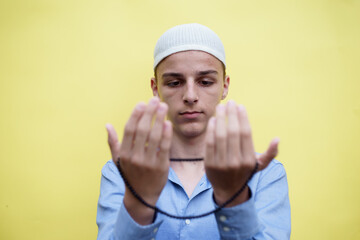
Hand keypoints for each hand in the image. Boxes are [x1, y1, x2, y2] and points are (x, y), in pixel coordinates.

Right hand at [106, 97, 172, 223]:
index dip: (135, 114)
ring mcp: (147, 162)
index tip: (141, 103)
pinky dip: (166, 134)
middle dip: (149, 112)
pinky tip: (168, 123)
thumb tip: (107, 125)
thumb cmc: (131, 175)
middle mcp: (134, 157)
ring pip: (154, 136)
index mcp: (123, 153)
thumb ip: (113, 142)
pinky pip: (164, 147)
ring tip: (163, 106)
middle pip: (142, 130)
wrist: (142, 196)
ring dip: (159, 118)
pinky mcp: (160, 167)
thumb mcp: (118, 160)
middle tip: (155, 100)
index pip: (129, 129)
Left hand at [205, 100, 278, 205]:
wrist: (228, 191)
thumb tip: (277, 139)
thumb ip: (270, 153)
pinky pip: (209, 143)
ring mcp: (221, 164)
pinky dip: (210, 130)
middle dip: (230, 115)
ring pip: (219, 136)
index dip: (242, 118)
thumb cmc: (245, 172)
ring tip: (220, 107)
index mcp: (249, 160)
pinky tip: (213, 120)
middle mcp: (235, 162)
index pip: (246, 134)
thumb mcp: (260, 165)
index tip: (240, 106)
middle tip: (230, 102)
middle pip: (232, 132)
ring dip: (220, 118)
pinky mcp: (209, 164)